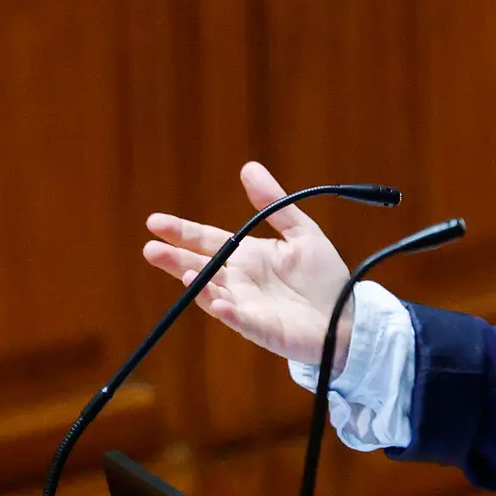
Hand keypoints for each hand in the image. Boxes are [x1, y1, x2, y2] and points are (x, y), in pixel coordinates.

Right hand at [142, 162, 353, 365]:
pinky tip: (218, 303)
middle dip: (174, 259)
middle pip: (199, 268)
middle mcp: (240, 281)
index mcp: (248, 256)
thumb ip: (274, 204)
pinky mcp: (261, 328)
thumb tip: (248, 167)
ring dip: (197, 285)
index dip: (181, 231)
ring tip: (182, 273)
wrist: (346, 316)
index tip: (154, 222)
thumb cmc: (324, 277)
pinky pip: (240, 320)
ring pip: (213, 294)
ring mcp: (247, 305)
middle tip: (149, 249)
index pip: (207, 240)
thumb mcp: (301, 231)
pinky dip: (228, 312)